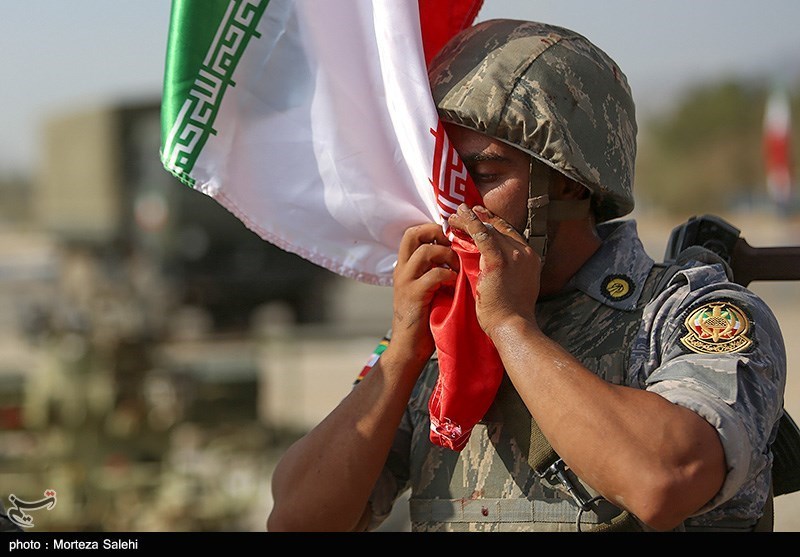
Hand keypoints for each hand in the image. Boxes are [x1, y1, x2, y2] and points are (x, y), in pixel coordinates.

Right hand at [390, 222, 458, 364]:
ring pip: (425, 251)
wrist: (408, 347)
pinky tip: (454, 284)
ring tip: (457, 268)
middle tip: (451, 246)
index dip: (433, 230)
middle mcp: (402, 269)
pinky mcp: (414, 295)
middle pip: (413, 233)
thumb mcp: (426, 289)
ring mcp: (406, 282)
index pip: (413, 233)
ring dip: (447, 255)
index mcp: (404, 266)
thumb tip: (456, 254)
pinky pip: (434, 274)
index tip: (449, 241)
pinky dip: (448, 275)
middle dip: (436, 233)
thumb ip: (433, 271)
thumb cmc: (423, 319)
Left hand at [447, 204, 540, 335]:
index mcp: (530, 259)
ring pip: (489, 229)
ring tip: (455, 215)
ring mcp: (513, 256)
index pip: (510, 234)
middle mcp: (524, 253)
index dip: (494, 224)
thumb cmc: (510, 314)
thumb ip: (510, 272)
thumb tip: (494, 267)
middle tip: (464, 211)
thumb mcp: (518, 287)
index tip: (481, 217)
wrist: (513, 325)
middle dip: (481, 219)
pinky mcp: (498, 261)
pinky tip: (458, 219)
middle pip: (499, 229)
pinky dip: (469, 224)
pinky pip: (482, 236)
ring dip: (470, 219)